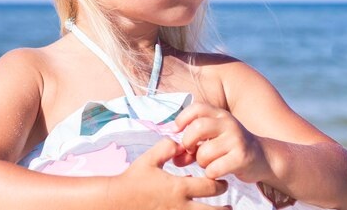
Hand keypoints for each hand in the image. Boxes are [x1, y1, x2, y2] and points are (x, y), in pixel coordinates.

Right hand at [110, 138, 230, 209]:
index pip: (210, 188)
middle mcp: (181, 206)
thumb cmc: (133, 179)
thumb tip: (180, 143)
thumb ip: (167, 148)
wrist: (116, 200)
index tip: (221, 181)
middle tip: (229, 205)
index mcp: (179, 187)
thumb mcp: (150, 159)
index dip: (219, 185)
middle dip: (224, 209)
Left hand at [174, 103, 269, 182]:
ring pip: (204, 152)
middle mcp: (228, 123)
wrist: (262, 157)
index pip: (196, 108)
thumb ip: (191, 147)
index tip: (176, 131)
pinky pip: (214, 168)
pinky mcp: (241, 157)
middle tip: (190, 150)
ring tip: (208, 163)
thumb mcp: (211, 141)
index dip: (182, 119)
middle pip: (198, 127)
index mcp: (219, 114)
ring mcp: (236, 139)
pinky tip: (217, 172)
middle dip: (188, 142)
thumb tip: (174, 158)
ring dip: (201, 162)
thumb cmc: (230, 148)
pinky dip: (211, 173)